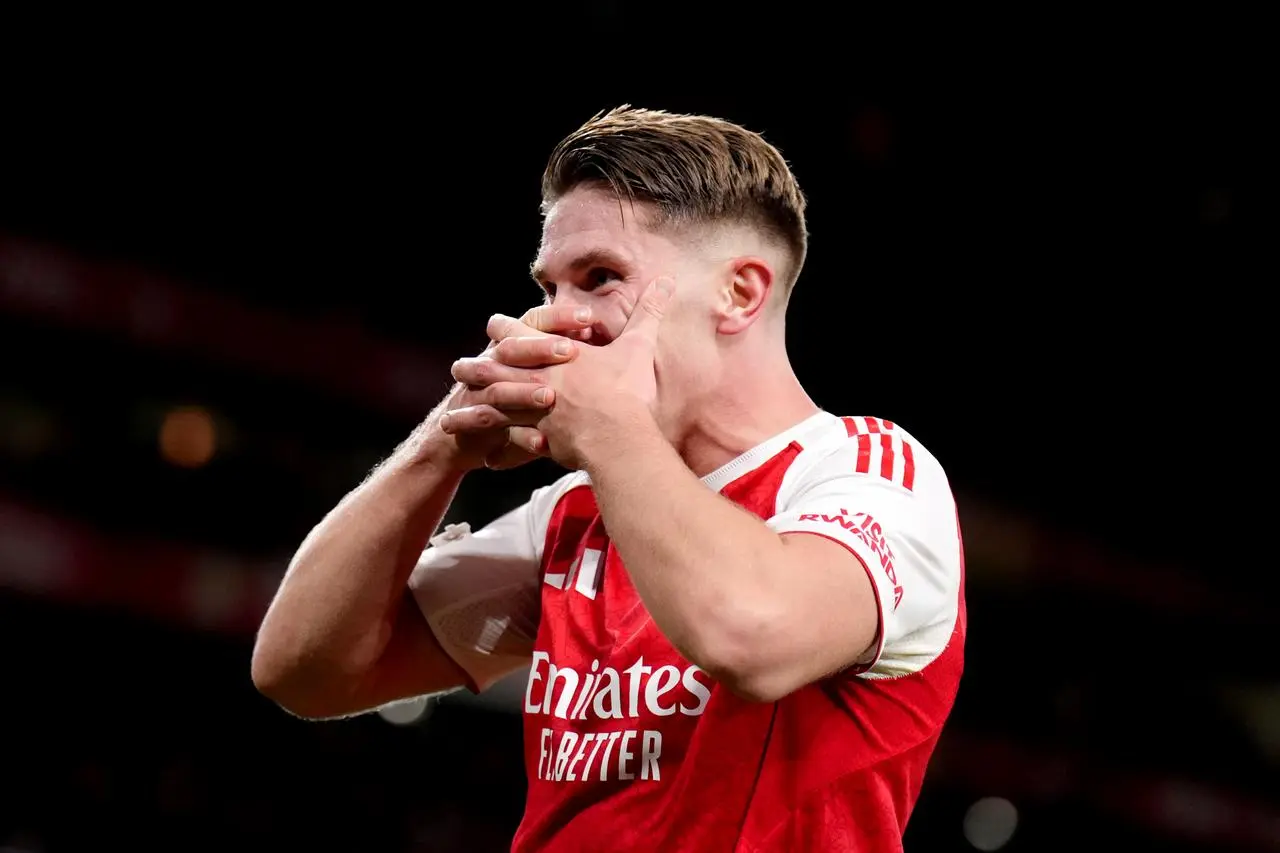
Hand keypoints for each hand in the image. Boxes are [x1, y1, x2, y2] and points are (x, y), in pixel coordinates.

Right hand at [433, 304, 589, 470]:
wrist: (462, 428)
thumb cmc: (513, 394)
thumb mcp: (536, 368)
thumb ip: (565, 352)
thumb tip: (600, 333)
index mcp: (513, 344)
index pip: (533, 320)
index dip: (558, 316)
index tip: (589, 315)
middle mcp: (495, 362)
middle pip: (514, 348)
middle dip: (540, 347)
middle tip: (571, 350)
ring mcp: (482, 391)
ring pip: (501, 387)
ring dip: (524, 392)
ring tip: (550, 396)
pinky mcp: (478, 422)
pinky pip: (497, 428)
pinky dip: (521, 438)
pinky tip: (542, 444)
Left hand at [445, 277, 673, 469]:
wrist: (617, 436)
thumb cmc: (626, 391)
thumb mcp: (638, 346)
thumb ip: (649, 313)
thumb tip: (668, 280)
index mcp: (555, 356)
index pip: (522, 335)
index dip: (505, 330)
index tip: (492, 325)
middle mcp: (537, 382)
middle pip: (494, 371)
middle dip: (474, 370)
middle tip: (457, 369)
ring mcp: (533, 412)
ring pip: (492, 410)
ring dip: (470, 414)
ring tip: (449, 419)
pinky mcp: (538, 440)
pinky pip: (511, 445)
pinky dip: (497, 451)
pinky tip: (486, 460)